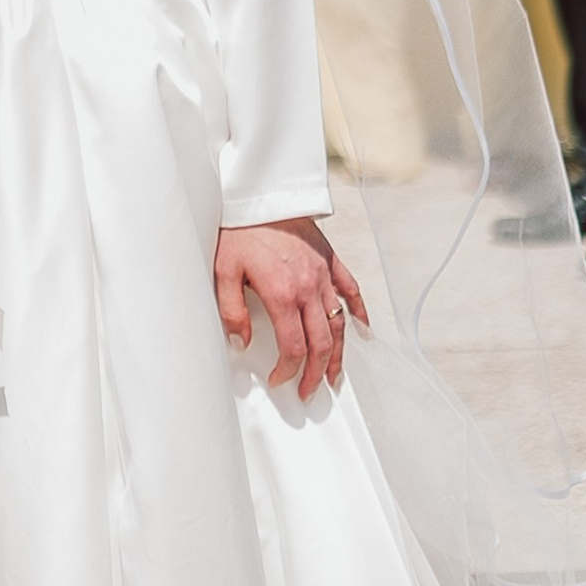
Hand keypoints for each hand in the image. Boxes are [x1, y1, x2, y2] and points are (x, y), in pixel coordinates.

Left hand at [214, 216, 368, 399]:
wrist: (259, 194)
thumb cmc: (238, 230)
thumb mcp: (224, 272)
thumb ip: (232, 312)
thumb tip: (241, 343)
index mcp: (282, 295)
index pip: (294, 347)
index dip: (289, 370)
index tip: (280, 380)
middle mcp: (309, 288)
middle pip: (322, 343)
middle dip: (316, 373)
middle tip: (309, 390)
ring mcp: (324, 275)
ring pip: (340, 323)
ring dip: (340, 354)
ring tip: (335, 375)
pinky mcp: (331, 260)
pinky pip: (352, 290)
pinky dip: (359, 314)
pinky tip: (362, 331)